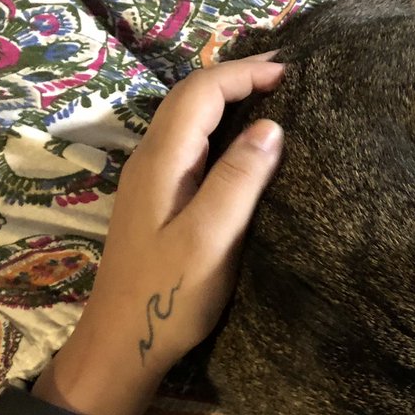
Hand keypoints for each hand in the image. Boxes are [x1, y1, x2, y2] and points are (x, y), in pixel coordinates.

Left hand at [33, 52, 284, 414]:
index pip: (201, 93)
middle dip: (237, 76)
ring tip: (274, 98)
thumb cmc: (169, 295)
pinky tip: (248, 143)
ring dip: (229, 99)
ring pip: (190, 118)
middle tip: (288, 74)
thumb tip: (272, 126)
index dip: (245, 73)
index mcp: (162, 161)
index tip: (292, 72)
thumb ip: (238, 180)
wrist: (122, 343)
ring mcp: (152, 180)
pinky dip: (223, 127)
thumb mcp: (211, 238)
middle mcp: (151, 160)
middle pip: (191, 97)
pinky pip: (192, 143)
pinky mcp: (159, 199)